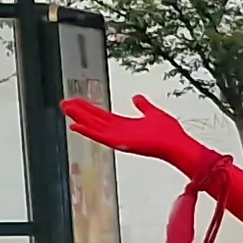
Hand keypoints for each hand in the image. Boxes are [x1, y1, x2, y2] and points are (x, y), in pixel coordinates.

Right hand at [63, 95, 222, 173]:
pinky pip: (100, 137)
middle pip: (94, 120)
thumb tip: (137, 97)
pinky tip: (75, 126)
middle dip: (79, 111)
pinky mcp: (120, 143)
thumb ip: (143, 106)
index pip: (102, 116)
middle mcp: (119, 132)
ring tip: (65, 109)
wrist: (177, 145)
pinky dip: (87, 131)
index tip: (77, 101)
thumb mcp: (153, 113)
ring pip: (93, 126)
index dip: (89, 108)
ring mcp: (118, 138)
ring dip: (79, 118)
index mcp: (125, 125)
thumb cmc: (169, 134)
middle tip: (64, 103)